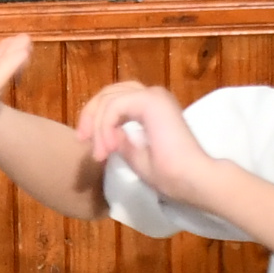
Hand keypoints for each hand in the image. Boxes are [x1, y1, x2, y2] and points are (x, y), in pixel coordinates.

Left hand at [72, 78, 223, 208]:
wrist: (192, 180)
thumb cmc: (171, 175)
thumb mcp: (136, 157)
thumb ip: (122, 141)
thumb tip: (109, 134)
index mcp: (152, 108)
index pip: (115, 100)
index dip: (95, 118)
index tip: (86, 144)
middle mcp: (153, 96)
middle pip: (109, 92)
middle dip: (90, 115)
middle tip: (81, 140)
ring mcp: (153, 95)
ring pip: (109, 98)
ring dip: (98, 127)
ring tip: (101, 155)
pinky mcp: (150, 100)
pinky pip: (115, 106)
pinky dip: (105, 126)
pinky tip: (110, 148)